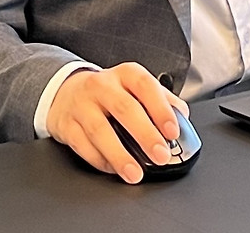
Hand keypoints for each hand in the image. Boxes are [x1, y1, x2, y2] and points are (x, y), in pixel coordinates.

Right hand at [46, 63, 189, 182]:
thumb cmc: (109, 93)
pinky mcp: (67, 124)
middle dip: (145, 134)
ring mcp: (82, 104)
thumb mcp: (134, 87)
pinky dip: (99, 160)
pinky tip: (113, 169)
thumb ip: (160, 99)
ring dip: (120, 155)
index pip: (145, 85)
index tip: (172, 131)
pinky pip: (82, 146)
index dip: (160, 108)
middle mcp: (102, 85)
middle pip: (124, 108)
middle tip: (160, 156)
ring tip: (135, 173)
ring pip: (100, 130)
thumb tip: (182, 116)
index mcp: (125, 74)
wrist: (67, 91)